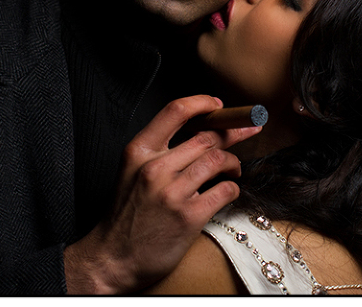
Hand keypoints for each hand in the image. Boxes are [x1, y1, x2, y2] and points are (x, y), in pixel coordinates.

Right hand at [64, 95, 261, 293]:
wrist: (113, 257)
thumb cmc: (127, 214)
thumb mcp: (132, 171)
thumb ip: (160, 151)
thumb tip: (202, 132)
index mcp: (139, 151)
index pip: (175, 111)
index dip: (202, 103)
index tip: (218, 106)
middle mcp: (154, 167)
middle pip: (206, 136)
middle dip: (233, 131)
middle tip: (248, 129)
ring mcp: (172, 192)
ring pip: (219, 160)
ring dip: (233, 163)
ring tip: (233, 170)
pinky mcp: (189, 216)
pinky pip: (225, 190)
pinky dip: (232, 187)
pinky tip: (227, 191)